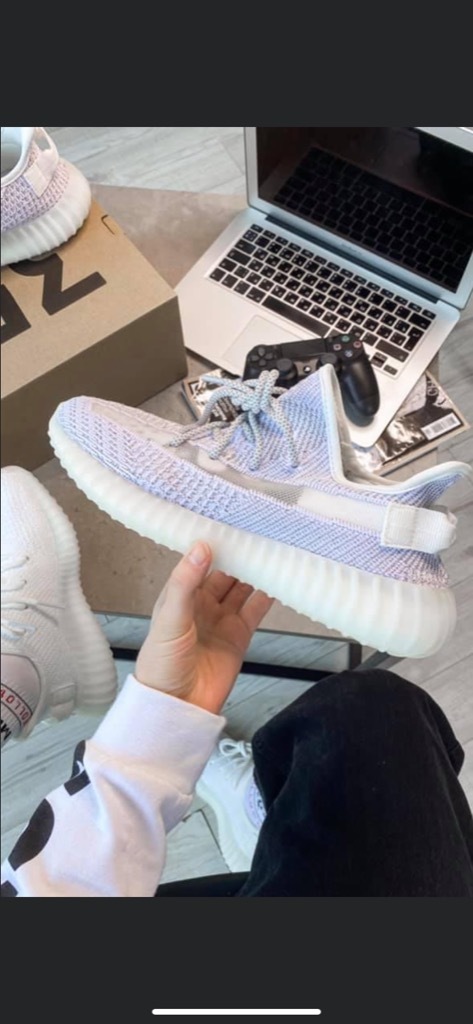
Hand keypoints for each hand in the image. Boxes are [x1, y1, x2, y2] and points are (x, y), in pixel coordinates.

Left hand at [135, 541, 273, 714]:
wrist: (177, 708)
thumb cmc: (161, 665)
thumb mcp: (170, 619)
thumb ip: (186, 583)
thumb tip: (201, 547)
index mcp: (180, 596)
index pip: (199, 562)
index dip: (214, 545)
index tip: (231, 525)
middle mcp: (202, 605)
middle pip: (225, 573)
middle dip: (239, 556)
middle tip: (258, 534)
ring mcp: (222, 620)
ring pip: (242, 588)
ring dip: (255, 573)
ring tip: (272, 552)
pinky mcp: (239, 636)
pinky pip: (255, 610)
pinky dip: (267, 596)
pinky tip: (277, 581)